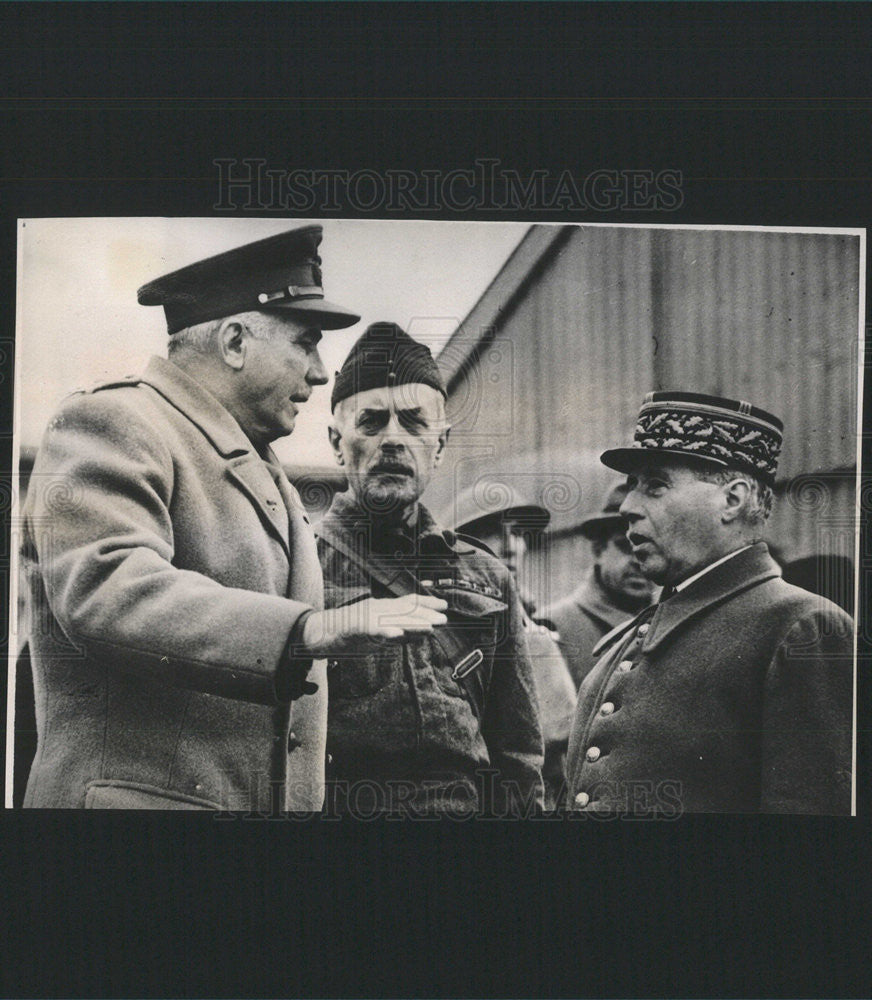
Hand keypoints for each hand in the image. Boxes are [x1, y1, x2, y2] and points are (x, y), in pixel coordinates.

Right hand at [301, 595, 447, 656]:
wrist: (316, 633)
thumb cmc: (346, 634)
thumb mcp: (374, 632)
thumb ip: (394, 632)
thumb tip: (416, 635)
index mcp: (380, 608)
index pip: (406, 603)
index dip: (425, 603)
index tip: (443, 605)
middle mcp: (375, 609)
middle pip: (403, 611)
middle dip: (424, 614)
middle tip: (443, 619)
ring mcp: (364, 618)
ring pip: (391, 620)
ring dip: (411, 624)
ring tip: (429, 628)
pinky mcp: (354, 629)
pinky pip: (371, 631)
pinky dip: (385, 632)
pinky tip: (398, 636)